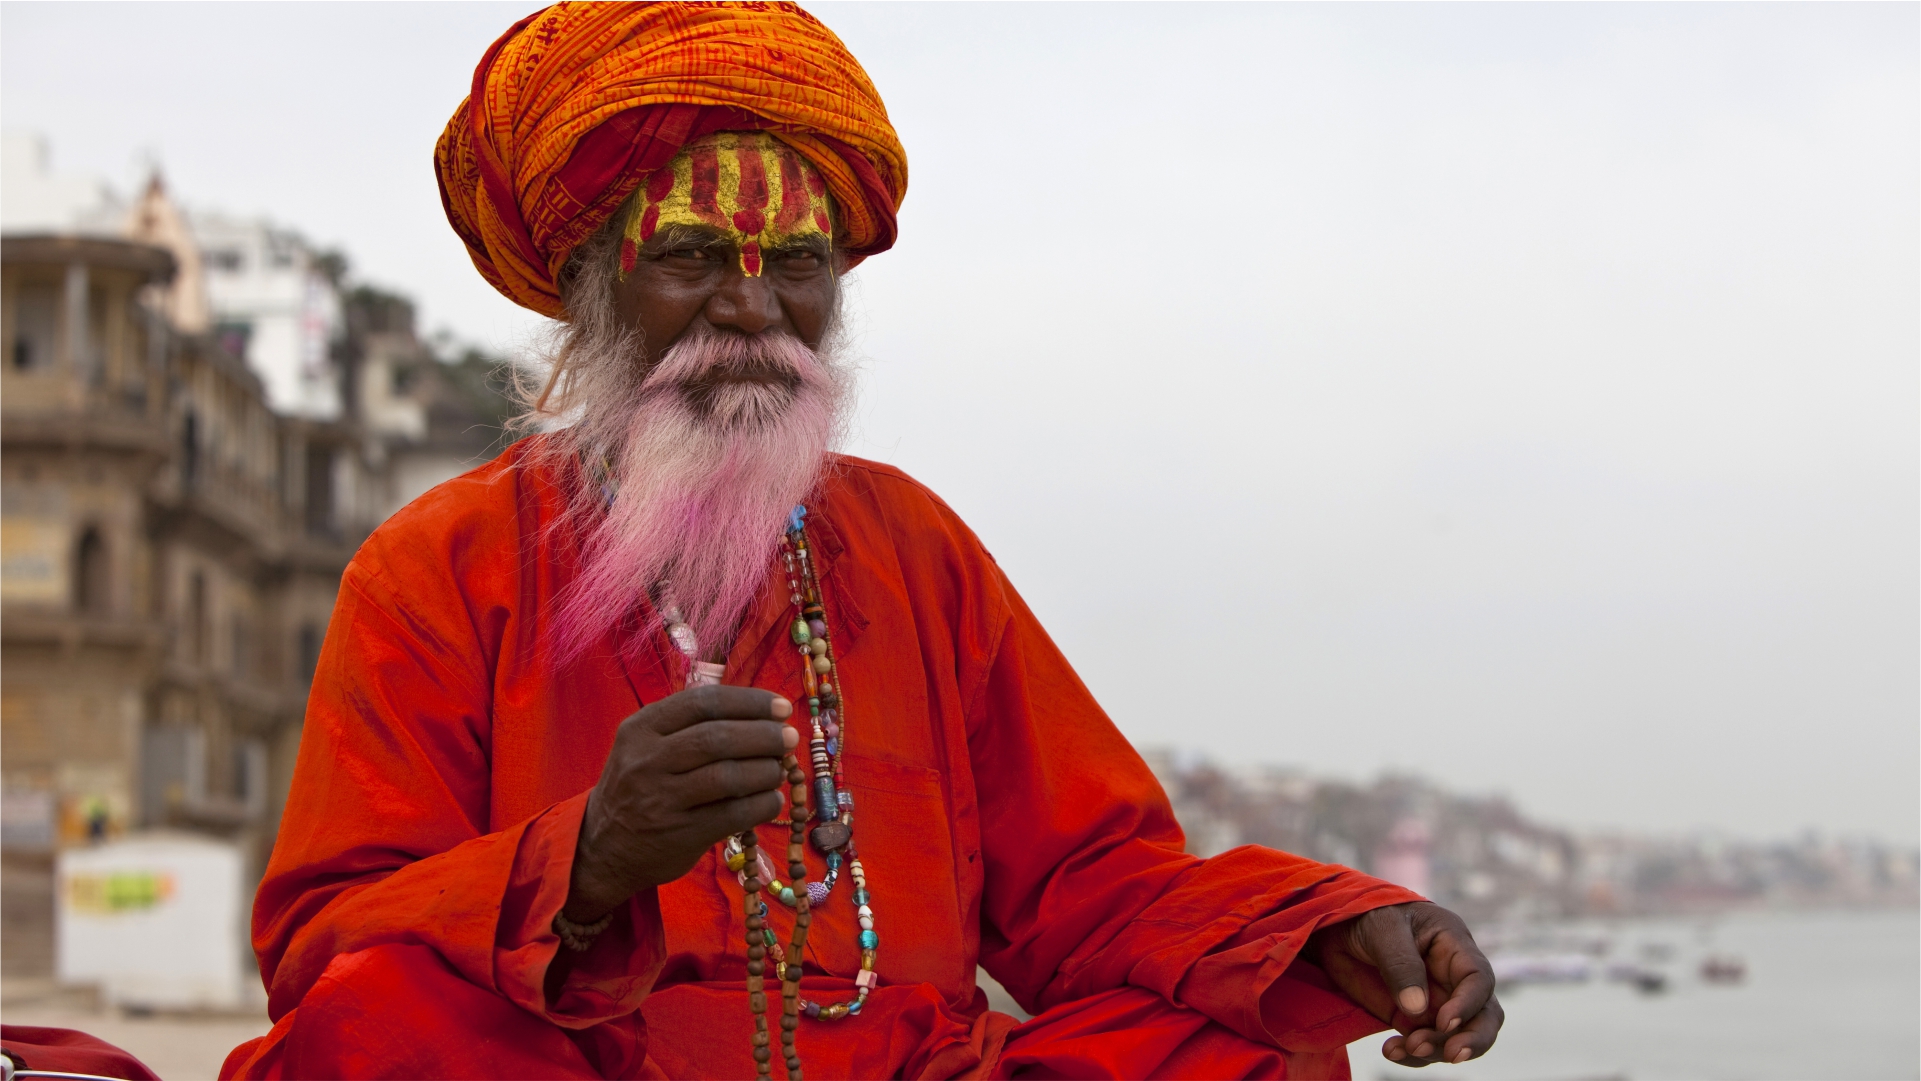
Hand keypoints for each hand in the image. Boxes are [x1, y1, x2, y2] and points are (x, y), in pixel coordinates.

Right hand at [563, 685, 797, 921]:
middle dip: (764, 736)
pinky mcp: (680, 835)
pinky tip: (771, 799)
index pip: (703, 703)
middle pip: (718, 738)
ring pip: (728, 776)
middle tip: (789, 738)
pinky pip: (733, 815)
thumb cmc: (638, 785)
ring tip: (779, 769)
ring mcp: (662, 799)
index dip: (749, 702)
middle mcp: (647, 760)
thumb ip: (691, 725)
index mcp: (641, 727)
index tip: (781, 707)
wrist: (602, 847)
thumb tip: (762, 715)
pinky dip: (762, 804)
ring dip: (766, 770)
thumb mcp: (646, 744)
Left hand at [1311, 902, 1502, 1066]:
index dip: (1469, 1004)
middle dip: (1474, 1039)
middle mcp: (1453, 978)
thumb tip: (1419, 1009)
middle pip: (1484, 1014)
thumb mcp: (1382, 929)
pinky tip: (1392, 1051)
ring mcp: (1436, 1001)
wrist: (1336, 928)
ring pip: (1456, 1036)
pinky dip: (1412, 1055)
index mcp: (1454, 946)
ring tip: (1408, 1048)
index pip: (1478, 979)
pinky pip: (1424, 1044)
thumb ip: (1401, 965)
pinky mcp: (1413, 1020)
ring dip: (1437, 1049)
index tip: (1445, 1022)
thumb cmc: (1367, 915)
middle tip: (1451, 1054)